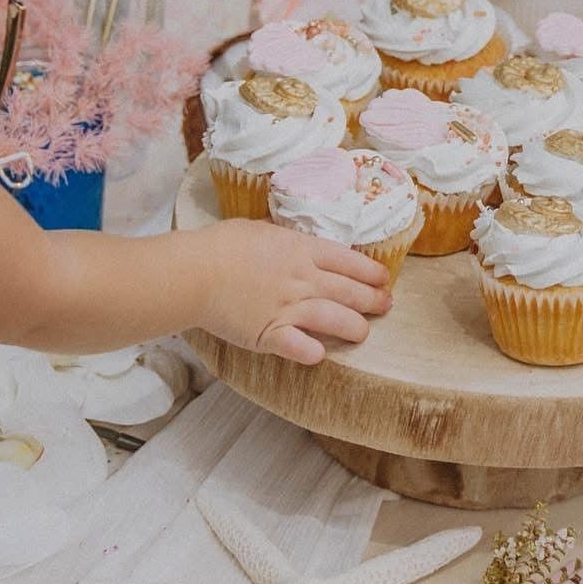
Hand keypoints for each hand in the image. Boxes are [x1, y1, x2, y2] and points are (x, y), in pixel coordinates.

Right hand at [195, 221, 393, 365]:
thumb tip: (289, 238)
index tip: (383, 278)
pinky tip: (321, 355)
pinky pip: (302, 348)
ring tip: (363, 332)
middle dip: (373, 300)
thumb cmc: (220, 244)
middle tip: (386, 305)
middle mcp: (302, 279)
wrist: (196, 272)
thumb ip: (280, 237)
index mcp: (300, 249)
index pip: (347, 260)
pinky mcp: (271, 334)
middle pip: (349, 291)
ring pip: (336, 320)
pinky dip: (314, 353)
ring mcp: (289, 308)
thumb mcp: (257, 228)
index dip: (370, 270)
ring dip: (355, 328)